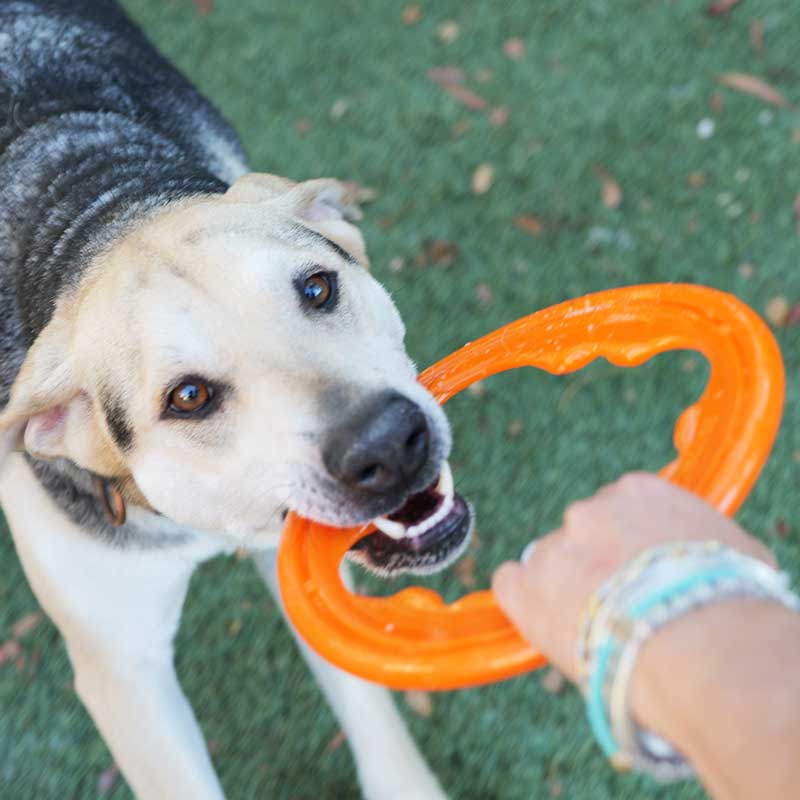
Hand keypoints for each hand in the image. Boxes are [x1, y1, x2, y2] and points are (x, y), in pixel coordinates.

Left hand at [491, 472, 775, 681]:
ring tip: (599, 628)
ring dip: (565, 589)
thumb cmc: (730, 601)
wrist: (700, 644)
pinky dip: (524, 602)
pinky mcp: (526, 586)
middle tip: (620, 605)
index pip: (617, 510)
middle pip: (582, 535)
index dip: (625, 546)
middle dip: (597, 566)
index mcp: (636, 492)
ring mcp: (554, 547)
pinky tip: (545, 621)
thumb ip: (694, 538)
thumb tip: (699, 548)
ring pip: (549, 564)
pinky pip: (509, 584)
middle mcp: (588, 511)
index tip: (636, 570)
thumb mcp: (730, 550)